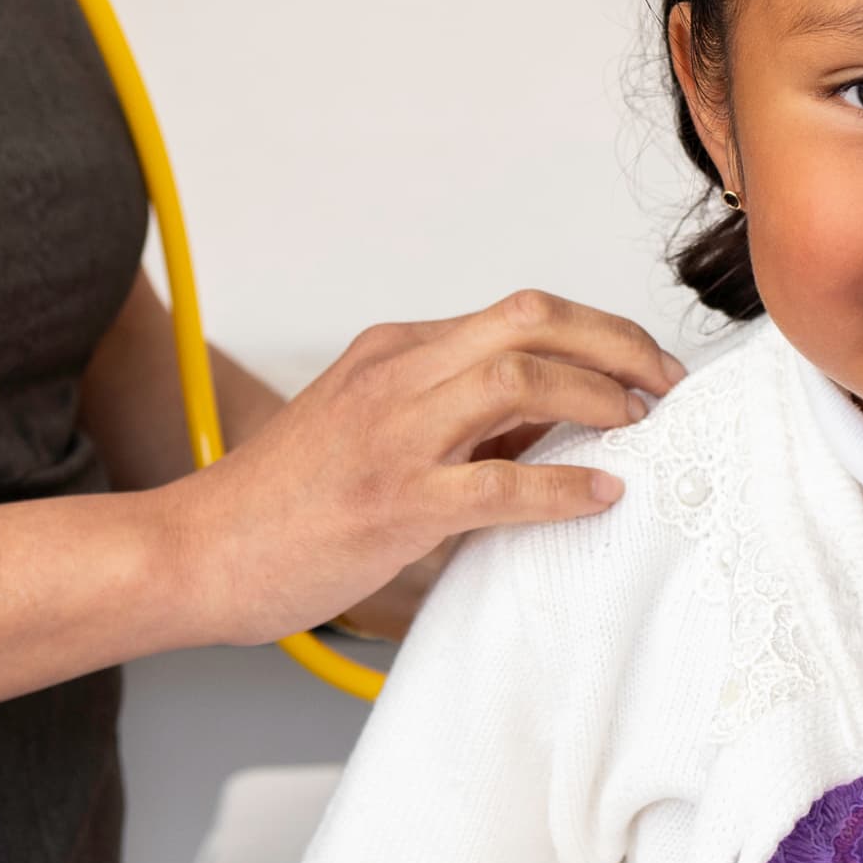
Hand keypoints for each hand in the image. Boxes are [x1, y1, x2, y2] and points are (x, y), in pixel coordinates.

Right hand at [158, 291, 681, 650]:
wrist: (196, 551)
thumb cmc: (284, 503)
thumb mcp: (372, 429)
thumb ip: (454, 421)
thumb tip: (551, 431)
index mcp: (395, 350)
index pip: (519, 312)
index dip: (598, 332)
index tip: (645, 366)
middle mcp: (396, 373)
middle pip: (531, 319)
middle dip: (616, 344)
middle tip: (667, 385)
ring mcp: (392, 435)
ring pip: (519, 378)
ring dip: (598, 399)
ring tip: (642, 428)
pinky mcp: (391, 502)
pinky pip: (497, 484)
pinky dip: (562, 486)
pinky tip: (600, 495)